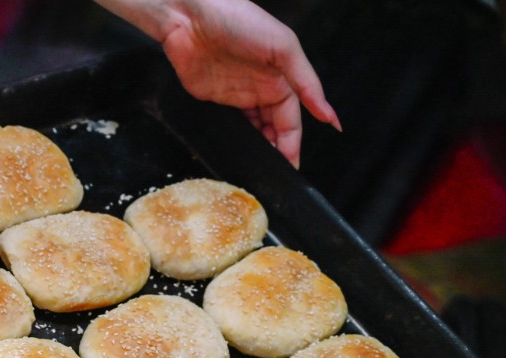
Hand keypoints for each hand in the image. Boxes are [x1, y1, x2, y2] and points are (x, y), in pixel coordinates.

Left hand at [97, 0, 340, 166]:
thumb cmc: (239, 20)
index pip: (292, 121)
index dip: (293, 146)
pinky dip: (235, 141)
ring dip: (256, 151)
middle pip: (274, 131)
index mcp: (282, 78)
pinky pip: (228, 126)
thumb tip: (329, 115)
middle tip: (272, 178)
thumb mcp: (283, 47)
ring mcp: (237, 97)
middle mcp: (262, 89)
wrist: (189, 17)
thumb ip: (307, 83)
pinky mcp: (213, 100)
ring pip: (253, 132)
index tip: (291, 170)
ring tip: (256, 171)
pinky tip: (236, 154)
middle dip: (276, 154)